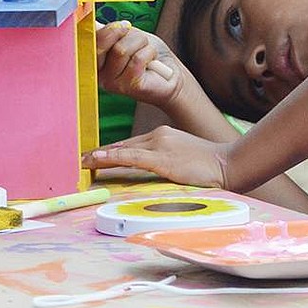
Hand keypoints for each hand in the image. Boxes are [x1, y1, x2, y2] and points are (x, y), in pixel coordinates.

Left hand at [84, 126, 231, 188]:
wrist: (227, 163)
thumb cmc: (208, 165)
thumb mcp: (183, 158)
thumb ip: (164, 161)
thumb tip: (150, 172)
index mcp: (162, 136)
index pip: (130, 144)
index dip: (110, 151)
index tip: (93, 156)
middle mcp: (158, 136)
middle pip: (123, 145)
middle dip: (101, 154)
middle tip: (80, 159)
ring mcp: (160, 146)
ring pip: (123, 150)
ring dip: (100, 157)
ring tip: (83, 162)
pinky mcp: (162, 159)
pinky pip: (132, 157)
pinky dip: (113, 157)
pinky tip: (98, 159)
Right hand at [96, 21, 183, 108]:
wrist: (171, 76)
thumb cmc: (149, 55)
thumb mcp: (130, 37)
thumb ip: (112, 32)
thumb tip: (95, 22)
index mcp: (96, 60)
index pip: (90, 39)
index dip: (107, 29)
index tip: (124, 26)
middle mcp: (99, 74)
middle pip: (102, 41)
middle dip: (126, 33)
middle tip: (140, 39)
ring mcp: (112, 83)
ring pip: (121, 49)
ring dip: (141, 44)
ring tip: (147, 54)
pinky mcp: (129, 87)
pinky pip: (137, 59)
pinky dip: (149, 54)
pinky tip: (152, 63)